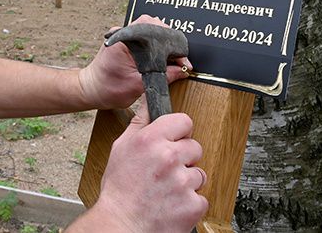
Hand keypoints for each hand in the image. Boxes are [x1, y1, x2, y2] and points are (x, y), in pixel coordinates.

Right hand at [73, 110, 207, 232]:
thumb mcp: (121, 147)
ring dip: (187, 182)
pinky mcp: (192, 205)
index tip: (174, 140)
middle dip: (184, 158)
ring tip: (166, 190)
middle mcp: (168, 157)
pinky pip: (202, 198)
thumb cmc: (119, 189)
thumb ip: (140, 122)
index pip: (184, 121)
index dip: (179, 132)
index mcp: (151, 140)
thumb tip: (150, 100)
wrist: (120, 225)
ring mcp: (183, 182)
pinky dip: (190, 203)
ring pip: (199, 174)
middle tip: (166, 171)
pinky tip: (172, 204)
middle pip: (195, 147)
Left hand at [77, 15, 191, 110]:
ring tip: (171, 58)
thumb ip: (163, 76)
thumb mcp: (138, 86)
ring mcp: (123, 34)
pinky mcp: (125, 40)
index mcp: (125, 40)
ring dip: (162, 42)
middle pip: (154, 26)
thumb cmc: (108, 89)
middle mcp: (123, 33)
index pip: (154, 30)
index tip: (181, 59)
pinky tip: (161, 56)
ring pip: (150, 29)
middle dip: (169, 41)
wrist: (90, 90)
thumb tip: (183, 70)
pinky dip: (155, 44)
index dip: (171, 43)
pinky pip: (144, 36)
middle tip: (179, 59)